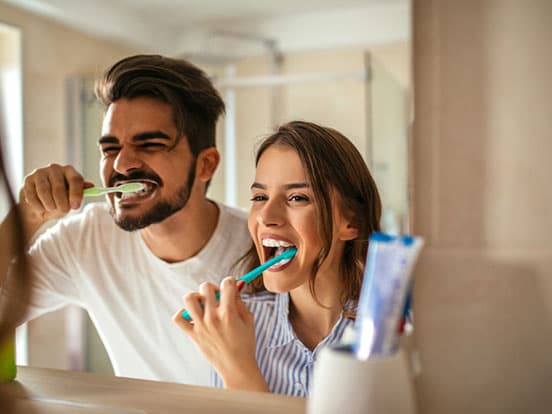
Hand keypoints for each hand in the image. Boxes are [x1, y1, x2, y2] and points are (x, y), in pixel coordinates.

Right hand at [19, 164, 93, 226]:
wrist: (40, 206)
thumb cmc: (60, 201)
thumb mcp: (73, 198)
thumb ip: (81, 193)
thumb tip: (91, 186)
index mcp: (70, 171)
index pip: (75, 179)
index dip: (76, 194)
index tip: (75, 207)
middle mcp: (55, 168)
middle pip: (59, 187)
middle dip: (62, 203)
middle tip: (64, 211)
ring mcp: (40, 172)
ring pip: (44, 191)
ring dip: (49, 204)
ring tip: (52, 209)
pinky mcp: (28, 179)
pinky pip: (32, 195)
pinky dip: (38, 205)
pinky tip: (41, 208)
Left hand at [173, 277, 268, 391]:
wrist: (237, 367)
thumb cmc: (245, 344)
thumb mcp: (248, 319)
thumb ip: (240, 301)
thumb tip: (235, 286)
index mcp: (228, 312)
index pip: (226, 283)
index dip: (230, 282)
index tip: (231, 286)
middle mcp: (212, 317)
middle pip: (206, 287)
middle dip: (213, 288)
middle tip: (217, 297)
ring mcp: (201, 326)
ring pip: (189, 298)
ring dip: (196, 296)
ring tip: (203, 304)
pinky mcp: (193, 335)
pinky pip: (178, 318)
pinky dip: (183, 313)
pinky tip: (193, 315)